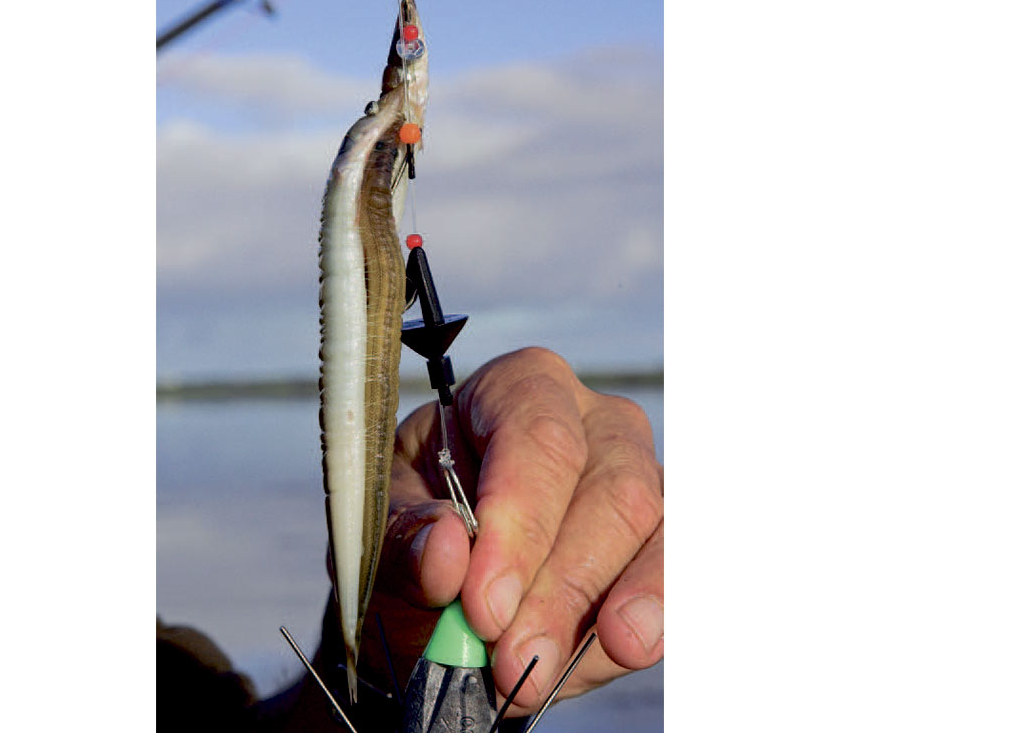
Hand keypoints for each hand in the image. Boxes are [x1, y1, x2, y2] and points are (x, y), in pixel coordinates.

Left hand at [370, 347, 663, 716]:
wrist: (440, 587)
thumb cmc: (413, 532)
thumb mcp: (381, 529)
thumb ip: (401, 539)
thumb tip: (444, 552)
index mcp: (518, 390)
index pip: (538, 438)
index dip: (519, 522)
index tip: (485, 602)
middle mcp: (595, 424)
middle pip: (609, 490)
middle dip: (561, 587)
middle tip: (511, 661)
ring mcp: (642, 480)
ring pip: (651, 532)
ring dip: (604, 613)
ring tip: (551, 670)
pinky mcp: (665, 541)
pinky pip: (679, 575)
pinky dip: (648, 623)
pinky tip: (613, 652)